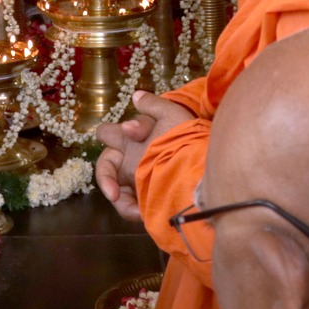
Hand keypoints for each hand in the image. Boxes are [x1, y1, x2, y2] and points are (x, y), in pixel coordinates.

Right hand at [94, 93, 193, 222]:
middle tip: (113, 190)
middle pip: (105, 165)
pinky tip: (139, 213)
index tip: (131, 132)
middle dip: (105, 175)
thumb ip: (152, 105)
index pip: (107, 134)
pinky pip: (127, 205)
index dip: (112, 134)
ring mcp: (137, 180)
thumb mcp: (172, 116)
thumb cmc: (186, 139)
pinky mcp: (144, 198)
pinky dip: (129, 208)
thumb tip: (135, 96)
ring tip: (130, 208)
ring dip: (115, 195)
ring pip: (113, 188)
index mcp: (133, 139)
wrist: (202, 172)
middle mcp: (131, 159)